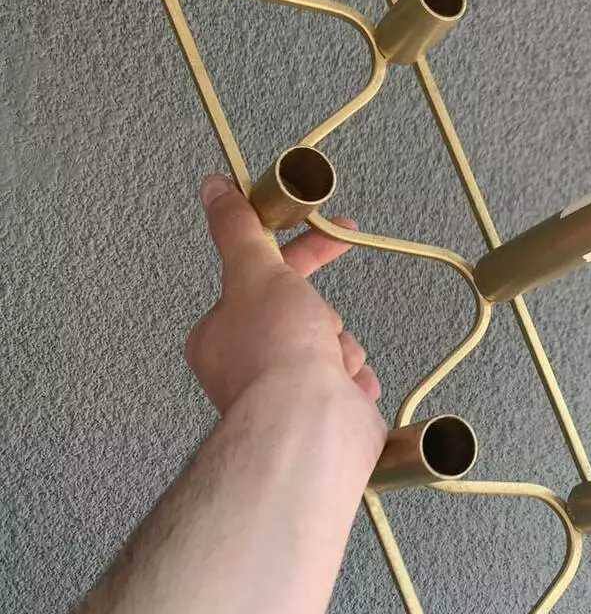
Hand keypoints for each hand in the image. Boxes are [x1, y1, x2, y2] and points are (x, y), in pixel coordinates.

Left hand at [186, 176, 384, 453]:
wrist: (311, 424)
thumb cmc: (276, 353)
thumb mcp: (255, 270)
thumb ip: (238, 228)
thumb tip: (214, 188)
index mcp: (223, 331)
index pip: (268, 273)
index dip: (306, 249)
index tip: (340, 231)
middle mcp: (248, 364)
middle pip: (307, 311)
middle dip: (323, 317)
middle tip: (315, 328)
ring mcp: (284, 392)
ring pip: (334, 344)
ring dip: (340, 350)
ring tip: (328, 367)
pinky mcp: (319, 415)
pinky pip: (350, 380)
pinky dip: (353, 382)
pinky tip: (344, 391)